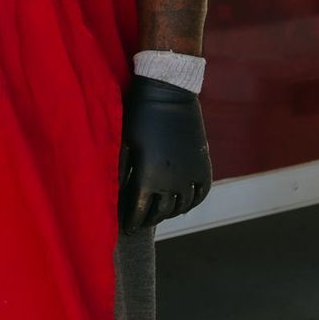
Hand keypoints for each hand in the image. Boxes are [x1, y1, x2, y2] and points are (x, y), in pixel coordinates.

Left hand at [118, 74, 211, 232]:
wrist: (169, 92)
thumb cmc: (138, 115)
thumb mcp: (124, 144)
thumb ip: (121, 172)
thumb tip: (115, 193)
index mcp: (148, 177)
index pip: (138, 211)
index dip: (132, 221)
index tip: (126, 227)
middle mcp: (172, 182)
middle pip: (160, 212)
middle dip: (148, 219)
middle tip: (140, 221)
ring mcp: (190, 175)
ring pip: (181, 207)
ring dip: (169, 213)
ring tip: (158, 213)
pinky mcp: (203, 166)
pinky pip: (200, 195)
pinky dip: (191, 203)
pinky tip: (182, 205)